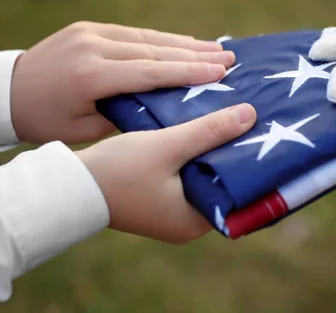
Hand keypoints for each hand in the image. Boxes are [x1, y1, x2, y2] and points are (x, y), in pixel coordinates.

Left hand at [10, 21, 234, 143]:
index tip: (219, 73)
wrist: (5, 93)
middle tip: (229, 58)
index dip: (188, 72)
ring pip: (147, 37)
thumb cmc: (46, 121)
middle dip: (195, 54)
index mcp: (91, 76)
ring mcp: (90, 32)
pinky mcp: (88, 28)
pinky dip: (160, 39)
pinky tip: (183, 42)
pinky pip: (132, 33)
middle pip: (154, 49)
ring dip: (183, 43)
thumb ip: (124, 115)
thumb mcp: (86, 130)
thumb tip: (164, 107)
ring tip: (215, 48)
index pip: (150, 72)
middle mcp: (93, 46)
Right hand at [76, 103, 256, 243]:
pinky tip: (204, 128)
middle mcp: (188, 221)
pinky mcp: (160, 197)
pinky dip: (196, 153)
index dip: (254, 165)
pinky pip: (188, 174)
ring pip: (205, 175)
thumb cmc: (117, 170)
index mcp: (195, 220)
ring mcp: (173, 210)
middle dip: (235, 153)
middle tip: (254, 122)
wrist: (69, 185)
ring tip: (234, 119)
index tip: (266, 137)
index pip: (240, 193)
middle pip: (223, 183)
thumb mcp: (167, 146)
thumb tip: (250, 114)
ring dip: (214, 150)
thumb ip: (208, 131)